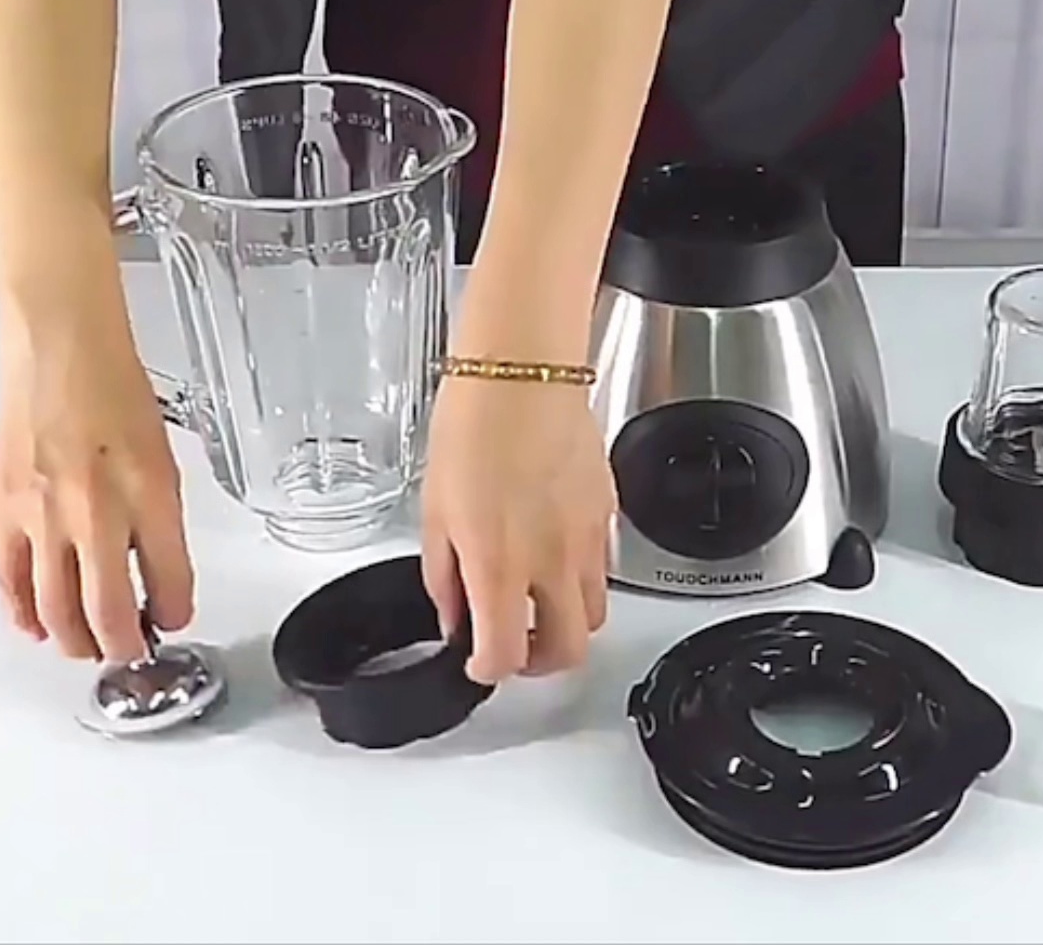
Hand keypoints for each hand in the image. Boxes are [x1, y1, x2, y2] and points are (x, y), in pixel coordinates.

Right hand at [0, 276, 194, 661]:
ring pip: (56, 610)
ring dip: (75, 640)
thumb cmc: (114, 392)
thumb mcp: (164, 459)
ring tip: (89, 645)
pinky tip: (38, 626)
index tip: (172, 620)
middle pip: (107, 613)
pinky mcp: (2, 508)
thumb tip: (158, 575)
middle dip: (122, 645)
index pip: (170, 581)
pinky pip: (10, 579)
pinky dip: (23, 613)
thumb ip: (161, 522)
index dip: (175, 613)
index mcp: (151, 495)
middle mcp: (97, 512)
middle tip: (128, 648)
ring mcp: (43, 514)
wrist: (60, 350)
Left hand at [418, 376, 615, 683]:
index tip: (477, 661)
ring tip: (537, 604)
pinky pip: (603, 567)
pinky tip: (553, 553)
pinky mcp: (607, 514)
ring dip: (565, 623)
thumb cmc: (475, 424)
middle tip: (516, 647)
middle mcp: (550, 561)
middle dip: (539, 663)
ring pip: (594, 615)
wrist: (524, 372)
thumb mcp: (434, 509)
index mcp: (498, 564)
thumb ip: (443, 575)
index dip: (488, 671)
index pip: (504, 655)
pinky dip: (581, 579)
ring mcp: (586, 540)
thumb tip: (452, 614)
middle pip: (567, 652)